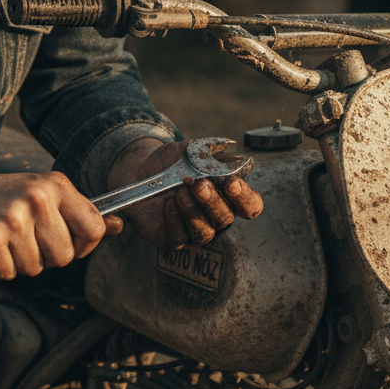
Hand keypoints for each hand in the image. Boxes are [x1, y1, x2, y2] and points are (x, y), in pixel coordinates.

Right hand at [0, 169, 124, 281]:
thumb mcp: (40, 192)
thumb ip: (75, 211)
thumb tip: (117, 226)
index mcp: (54, 184)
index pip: (93, 228)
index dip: (83, 245)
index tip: (67, 242)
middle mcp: (37, 198)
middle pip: (65, 257)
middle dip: (45, 255)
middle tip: (23, 235)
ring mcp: (13, 218)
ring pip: (36, 268)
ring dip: (19, 261)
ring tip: (3, 237)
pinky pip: (9, 273)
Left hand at [106, 138, 262, 250]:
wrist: (140, 169)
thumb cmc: (172, 162)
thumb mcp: (191, 151)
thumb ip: (212, 153)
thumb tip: (234, 155)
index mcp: (226, 196)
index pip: (249, 206)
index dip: (245, 198)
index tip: (233, 185)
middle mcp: (214, 216)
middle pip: (226, 218)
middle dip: (213, 201)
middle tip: (199, 185)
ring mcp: (193, 229)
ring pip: (204, 232)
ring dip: (194, 212)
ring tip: (181, 194)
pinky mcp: (170, 237)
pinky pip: (178, 237)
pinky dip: (174, 221)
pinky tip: (168, 204)